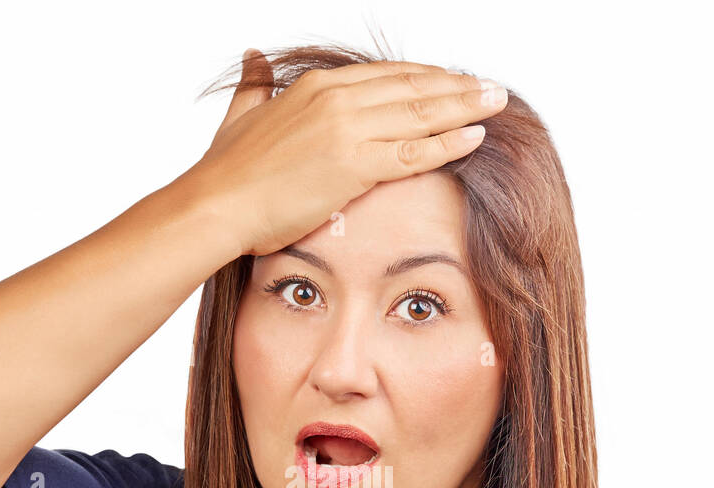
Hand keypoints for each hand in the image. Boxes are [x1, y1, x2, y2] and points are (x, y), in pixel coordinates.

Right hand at [183, 49, 507, 257]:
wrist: (217, 205)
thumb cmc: (226, 171)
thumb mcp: (241, 113)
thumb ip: (254, 84)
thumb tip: (254, 56)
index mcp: (316, 87)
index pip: (387, 75)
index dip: (425, 78)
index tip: (453, 81)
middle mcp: (337, 99)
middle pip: (413, 88)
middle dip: (457, 87)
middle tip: (491, 87)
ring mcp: (348, 130)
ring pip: (421, 114)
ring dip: (465, 107)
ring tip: (497, 104)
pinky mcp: (354, 164)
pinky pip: (414, 151)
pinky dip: (449, 143)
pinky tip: (475, 137)